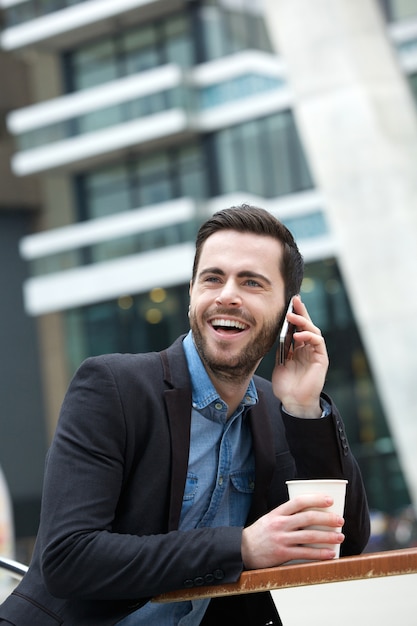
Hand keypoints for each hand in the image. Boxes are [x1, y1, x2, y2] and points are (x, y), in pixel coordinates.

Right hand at [241, 494, 344, 568]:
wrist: (243, 550)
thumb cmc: (260, 533)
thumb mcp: (270, 518)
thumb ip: (287, 515)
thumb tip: (311, 513)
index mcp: (277, 513)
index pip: (299, 502)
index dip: (315, 499)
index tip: (330, 500)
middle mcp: (280, 524)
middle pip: (307, 518)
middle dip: (327, 519)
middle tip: (340, 520)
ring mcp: (281, 539)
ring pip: (309, 536)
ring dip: (328, 537)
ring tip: (340, 537)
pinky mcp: (282, 554)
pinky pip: (305, 553)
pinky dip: (319, 554)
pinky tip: (330, 554)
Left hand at [272, 295, 328, 417]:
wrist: (293, 402)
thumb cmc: (286, 386)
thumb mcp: (280, 363)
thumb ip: (281, 348)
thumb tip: (276, 332)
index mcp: (298, 349)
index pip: (297, 328)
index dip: (294, 315)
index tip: (289, 303)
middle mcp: (308, 349)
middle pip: (307, 325)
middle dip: (301, 311)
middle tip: (294, 300)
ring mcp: (316, 353)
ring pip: (313, 330)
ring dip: (303, 321)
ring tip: (291, 316)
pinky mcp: (321, 359)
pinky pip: (318, 342)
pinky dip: (308, 336)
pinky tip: (298, 335)